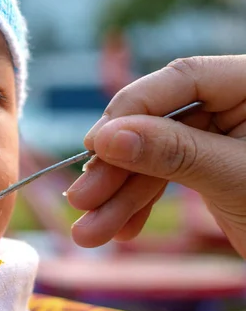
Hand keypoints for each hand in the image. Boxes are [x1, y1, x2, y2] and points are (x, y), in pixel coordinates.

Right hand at [65, 55, 245, 257]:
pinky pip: (165, 178)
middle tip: (80, 199)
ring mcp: (219, 137)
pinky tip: (121, 230)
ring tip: (90, 233)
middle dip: (117, 169)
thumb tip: (106, 137)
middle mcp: (236, 104)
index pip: (183, 77)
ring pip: (155, 157)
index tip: (94, 143)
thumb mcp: (235, 179)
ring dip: (119, 198)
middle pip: (159, 123)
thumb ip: (171, 152)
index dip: (132, 108)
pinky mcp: (209, 167)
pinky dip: (140, 206)